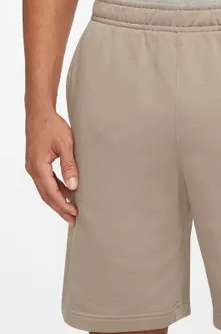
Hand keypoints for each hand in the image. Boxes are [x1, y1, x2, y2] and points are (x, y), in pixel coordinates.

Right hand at [26, 108, 78, 225]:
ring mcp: (34, 167)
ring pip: (46, 190)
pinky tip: (67, 194)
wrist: (39, 113)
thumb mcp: (65, 145)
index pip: (51, 192)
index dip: (63, 205)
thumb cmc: (52, 126)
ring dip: (58, 201)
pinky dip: (56, 190)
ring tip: (71, 211)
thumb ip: (69, 166)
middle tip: (73, 220)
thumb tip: (73, 186)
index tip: (74, 214)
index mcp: (38, 166)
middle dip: (60, 209)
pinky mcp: (37, 164)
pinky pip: (46, 182)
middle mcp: (33, 169)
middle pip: (47, 195)